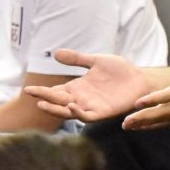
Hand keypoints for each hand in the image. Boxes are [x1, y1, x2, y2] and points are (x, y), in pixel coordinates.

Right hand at [22, 49, 150, 121]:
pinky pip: (87, 116)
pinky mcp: (103, 113)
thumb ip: (77, 59)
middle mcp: (82, 99)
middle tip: (32, 94)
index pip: (56, 91)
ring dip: (57, 109)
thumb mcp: (96, 61)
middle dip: (45, 98)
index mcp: (78, 87)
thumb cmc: (120, 71)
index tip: (28, 89)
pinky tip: (71, 105)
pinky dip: (78, 112)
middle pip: (58, 101)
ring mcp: (91, 107)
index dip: (42, 91)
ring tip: (44, 104)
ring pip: (69, 112)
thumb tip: (55, 53)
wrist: (140, 79)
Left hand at [121, 53, 169, 129]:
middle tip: (126, 123)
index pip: (169, 96)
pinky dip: (154, 125)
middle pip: (163, 113)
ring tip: (128, 127)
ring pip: (164, 120)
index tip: (137, 103)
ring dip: (145, 124)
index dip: (153, 99)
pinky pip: (168, 122)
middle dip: (143, 118)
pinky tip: (142, 127)